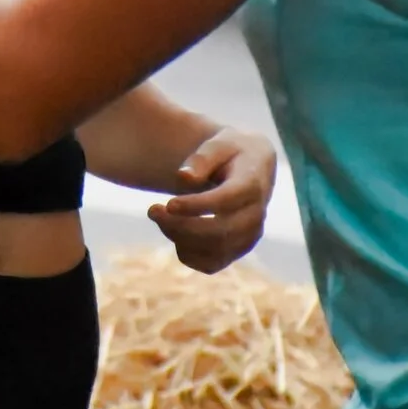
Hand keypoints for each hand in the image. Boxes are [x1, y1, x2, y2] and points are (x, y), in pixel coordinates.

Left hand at [148, 127, 276, 275]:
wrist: (252, 167)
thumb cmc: (230, 152)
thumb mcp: (218, 144)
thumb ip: (202, 158)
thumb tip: (183, 178)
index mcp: (252, 184)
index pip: (226, 201)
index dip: (196, 206)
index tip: (169, 203)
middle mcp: (256, 215)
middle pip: (219, 231)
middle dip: (181, 225)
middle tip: (151, 209)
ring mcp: (249, 236)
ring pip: (214, 250)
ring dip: (179, 238)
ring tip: (158, 216)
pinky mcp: (237, 250)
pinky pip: (210, 264)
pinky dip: (187, 254)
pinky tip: (173, 232)